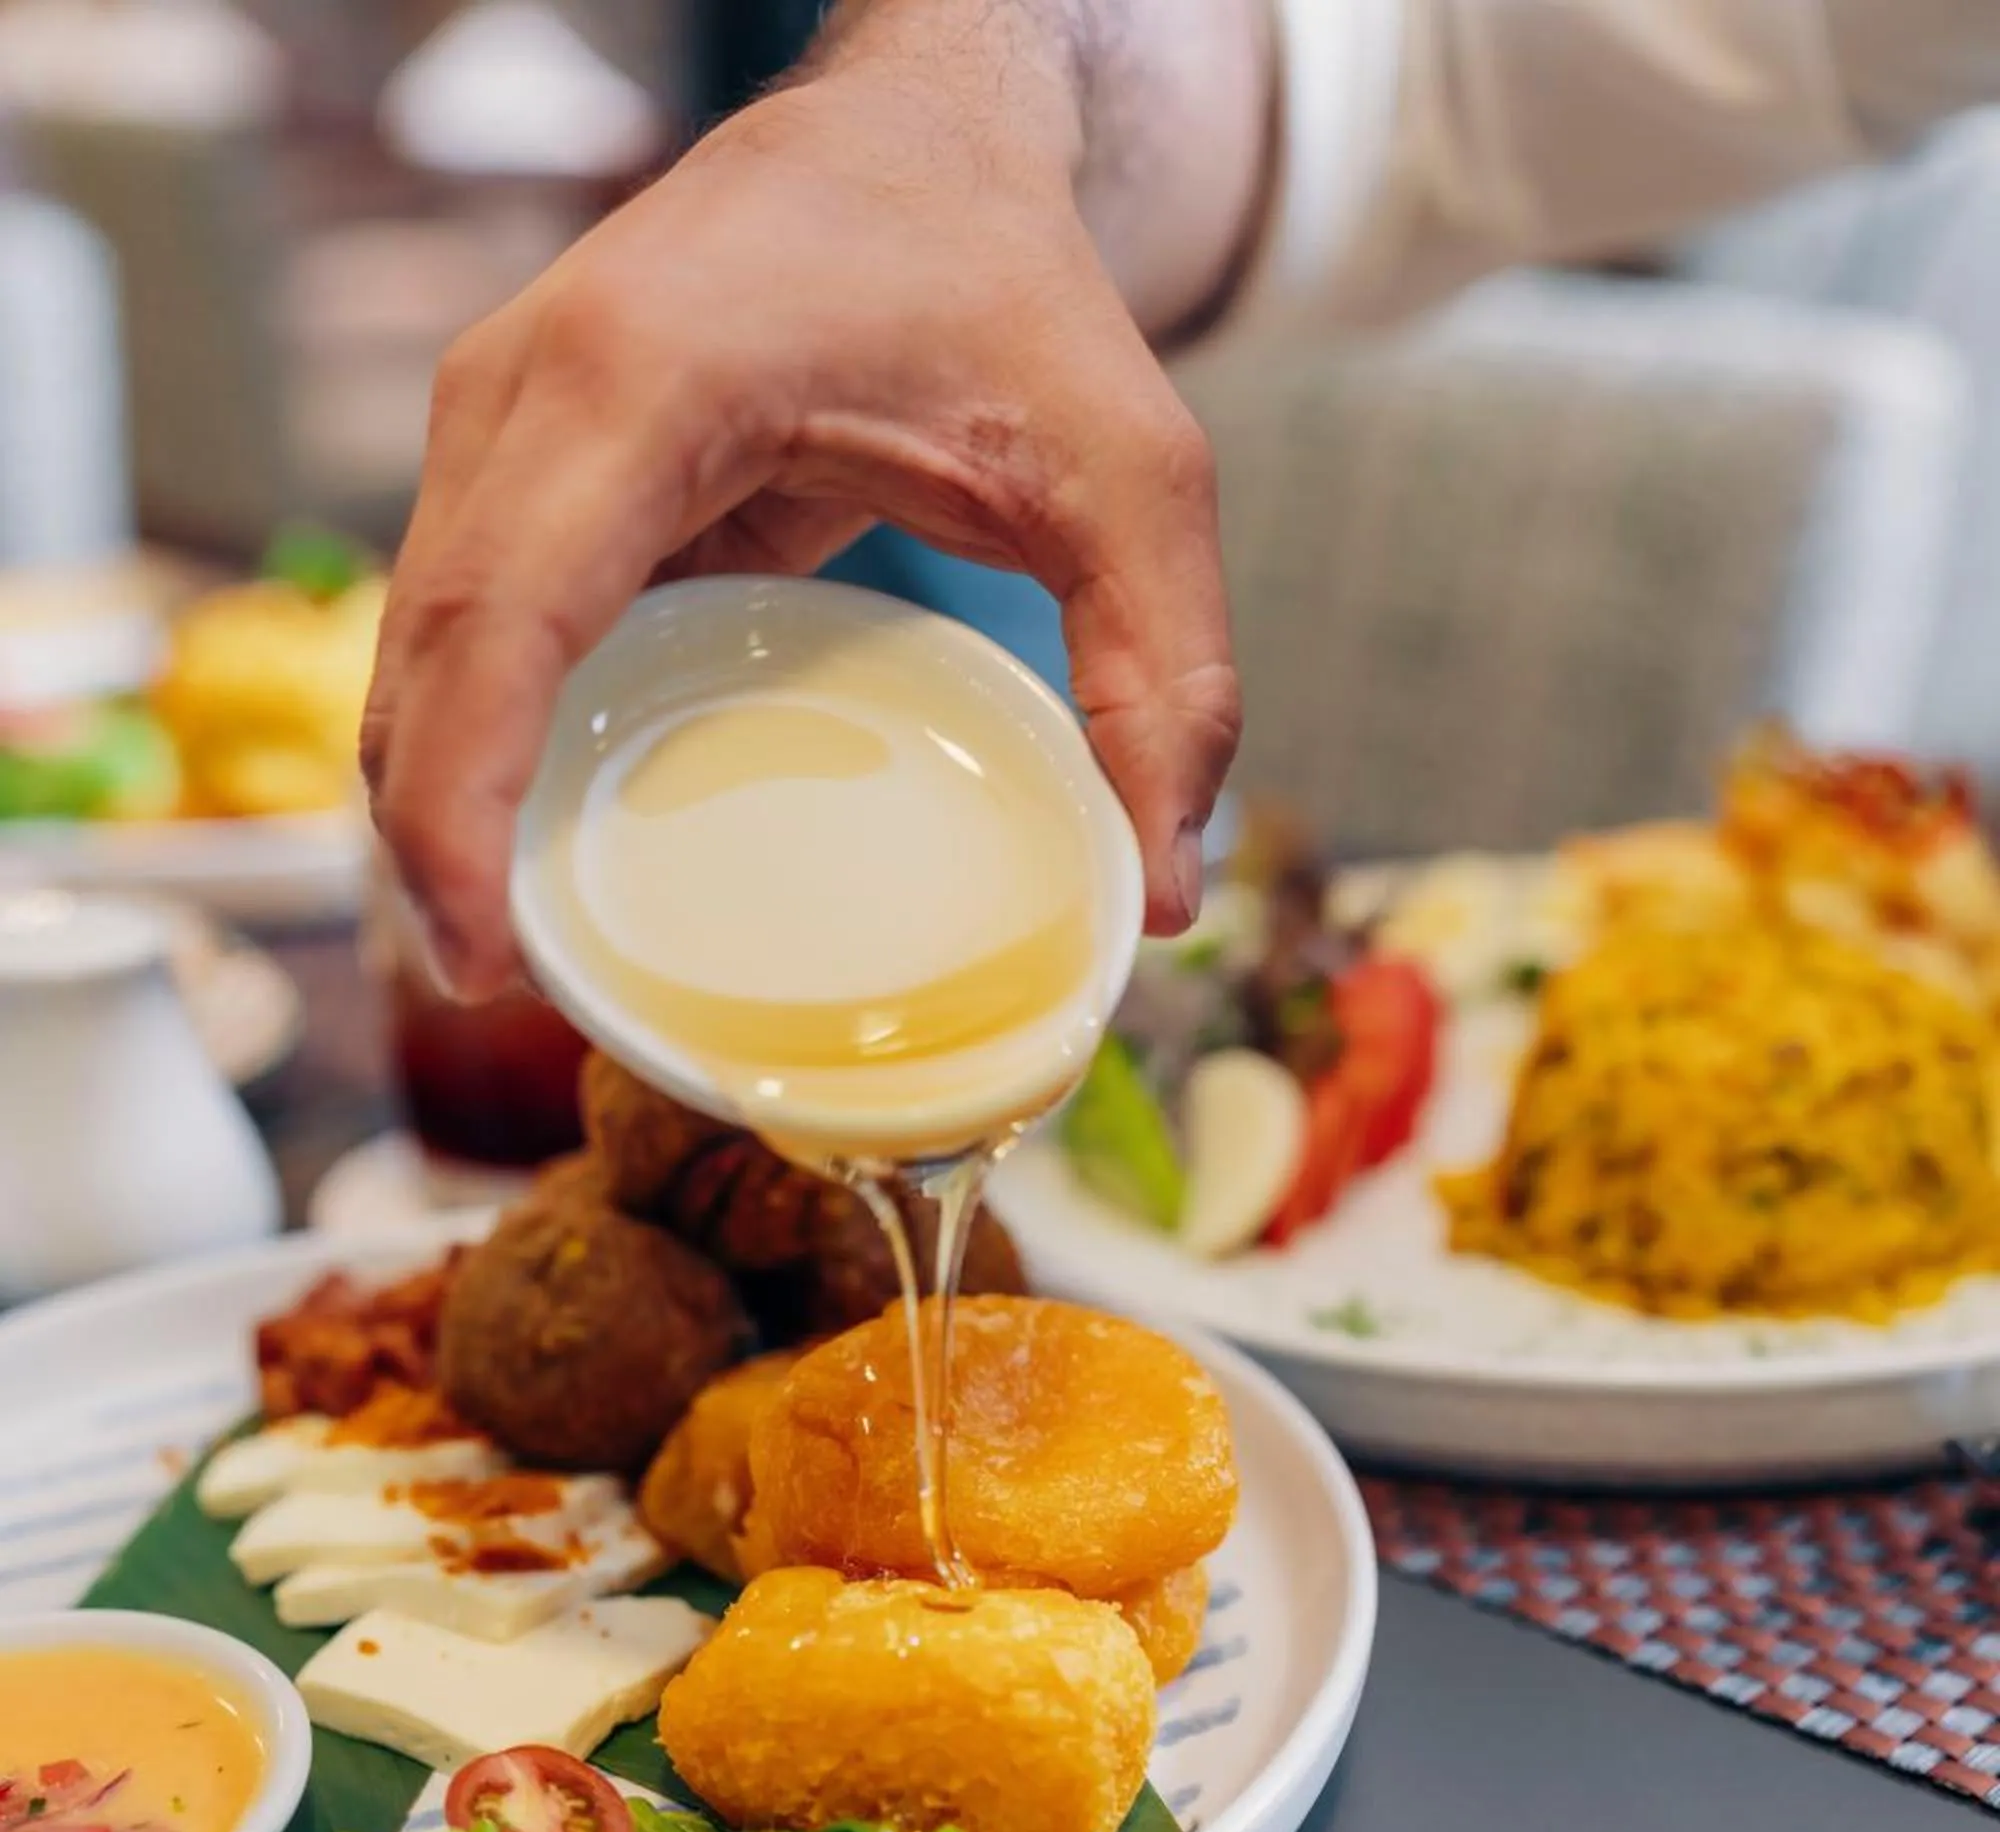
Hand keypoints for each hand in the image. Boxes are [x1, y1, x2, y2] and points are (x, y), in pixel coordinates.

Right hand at [363, 26, 1243, 1001]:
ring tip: (506, 949)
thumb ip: (1168, 678)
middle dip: (431, 836)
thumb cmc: (1006, 276)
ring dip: (437, 794)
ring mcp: (500, 419)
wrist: (922, 127)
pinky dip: (476, 737)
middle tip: (494, 990)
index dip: (460, 798)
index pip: (496, 615)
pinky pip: (465, 623)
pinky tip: (535, 845)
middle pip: (424, 651)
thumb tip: (1165, 898)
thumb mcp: (1132, 474)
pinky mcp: (515, 459)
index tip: (478, 949)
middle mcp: (529, 390)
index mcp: (644, 381)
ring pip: (418, 641)